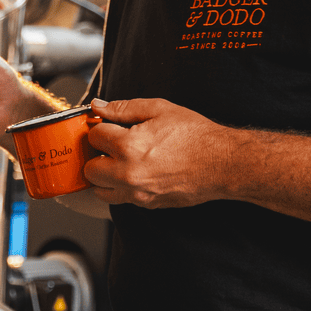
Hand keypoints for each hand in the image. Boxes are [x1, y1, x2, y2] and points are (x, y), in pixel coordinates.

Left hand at [84, 97, 231, 208]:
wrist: (221, 163)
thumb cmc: (194, 135)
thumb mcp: (159, 109)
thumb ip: (124, 108)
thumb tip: (99, 106)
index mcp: (128, 146)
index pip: (95, 137)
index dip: (101, 128)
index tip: (110, 127)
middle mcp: (128, 174)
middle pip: (89, 169)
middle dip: (97, 154)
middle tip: (110, 146)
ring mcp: (137, 193)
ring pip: (100, 190)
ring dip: (104, 176)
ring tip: (118, 162)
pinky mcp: (147, 204)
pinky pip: (120, 199)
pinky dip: (121, 188)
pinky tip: (135, 173)